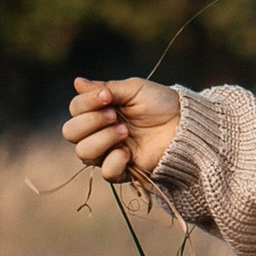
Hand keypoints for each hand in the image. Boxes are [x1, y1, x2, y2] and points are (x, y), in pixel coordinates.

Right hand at [64, 75, 179, 186]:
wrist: (185, 124)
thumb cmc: (160, 103)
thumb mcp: (134, 89)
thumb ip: (105, 88)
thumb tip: (76, 82)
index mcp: (99, 111)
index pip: (75, 109)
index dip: (86, 103)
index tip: (107, 96)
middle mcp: (98, 132)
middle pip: (70, 133)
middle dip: (90, 121)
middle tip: (114, 115)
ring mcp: (109, 152)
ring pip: (83, 153)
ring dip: (102, 139)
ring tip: (124, 131)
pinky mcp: (123, 170)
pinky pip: (106, 172)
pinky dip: (114, 160)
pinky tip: (129, 151)